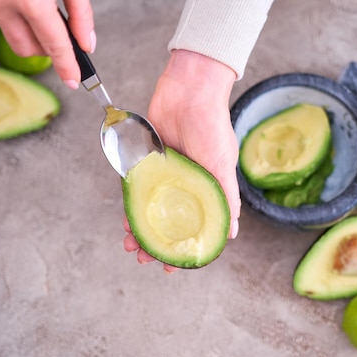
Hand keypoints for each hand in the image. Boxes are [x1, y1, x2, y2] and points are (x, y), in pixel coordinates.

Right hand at [0, 0, 94, 87]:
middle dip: (49, 50)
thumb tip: (87, 43)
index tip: (75, 80)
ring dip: (32, 33)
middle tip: (64, 36)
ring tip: (43, 9)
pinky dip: (16, 16)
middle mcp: (1, 2)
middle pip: (29, 50)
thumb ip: (81, 12)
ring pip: (13, 37)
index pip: (53, 45)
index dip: (66, 65)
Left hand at [123, 50, 240, 272]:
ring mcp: (168, 175)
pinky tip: (126, 219)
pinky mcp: (150, 162)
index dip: (186, 249)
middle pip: (170, 222)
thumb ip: (225, 198)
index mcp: (207, 190)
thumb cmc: (212, 126)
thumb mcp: (223, 165)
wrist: (189, 90)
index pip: (196, 227)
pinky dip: (133, 205)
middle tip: (145, 260)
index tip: (175, 266)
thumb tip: (231, 233)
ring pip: (152, 209)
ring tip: (130, 246)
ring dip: (141, 228)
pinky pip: (139, 189)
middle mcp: (187, 185)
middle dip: (157, 244)